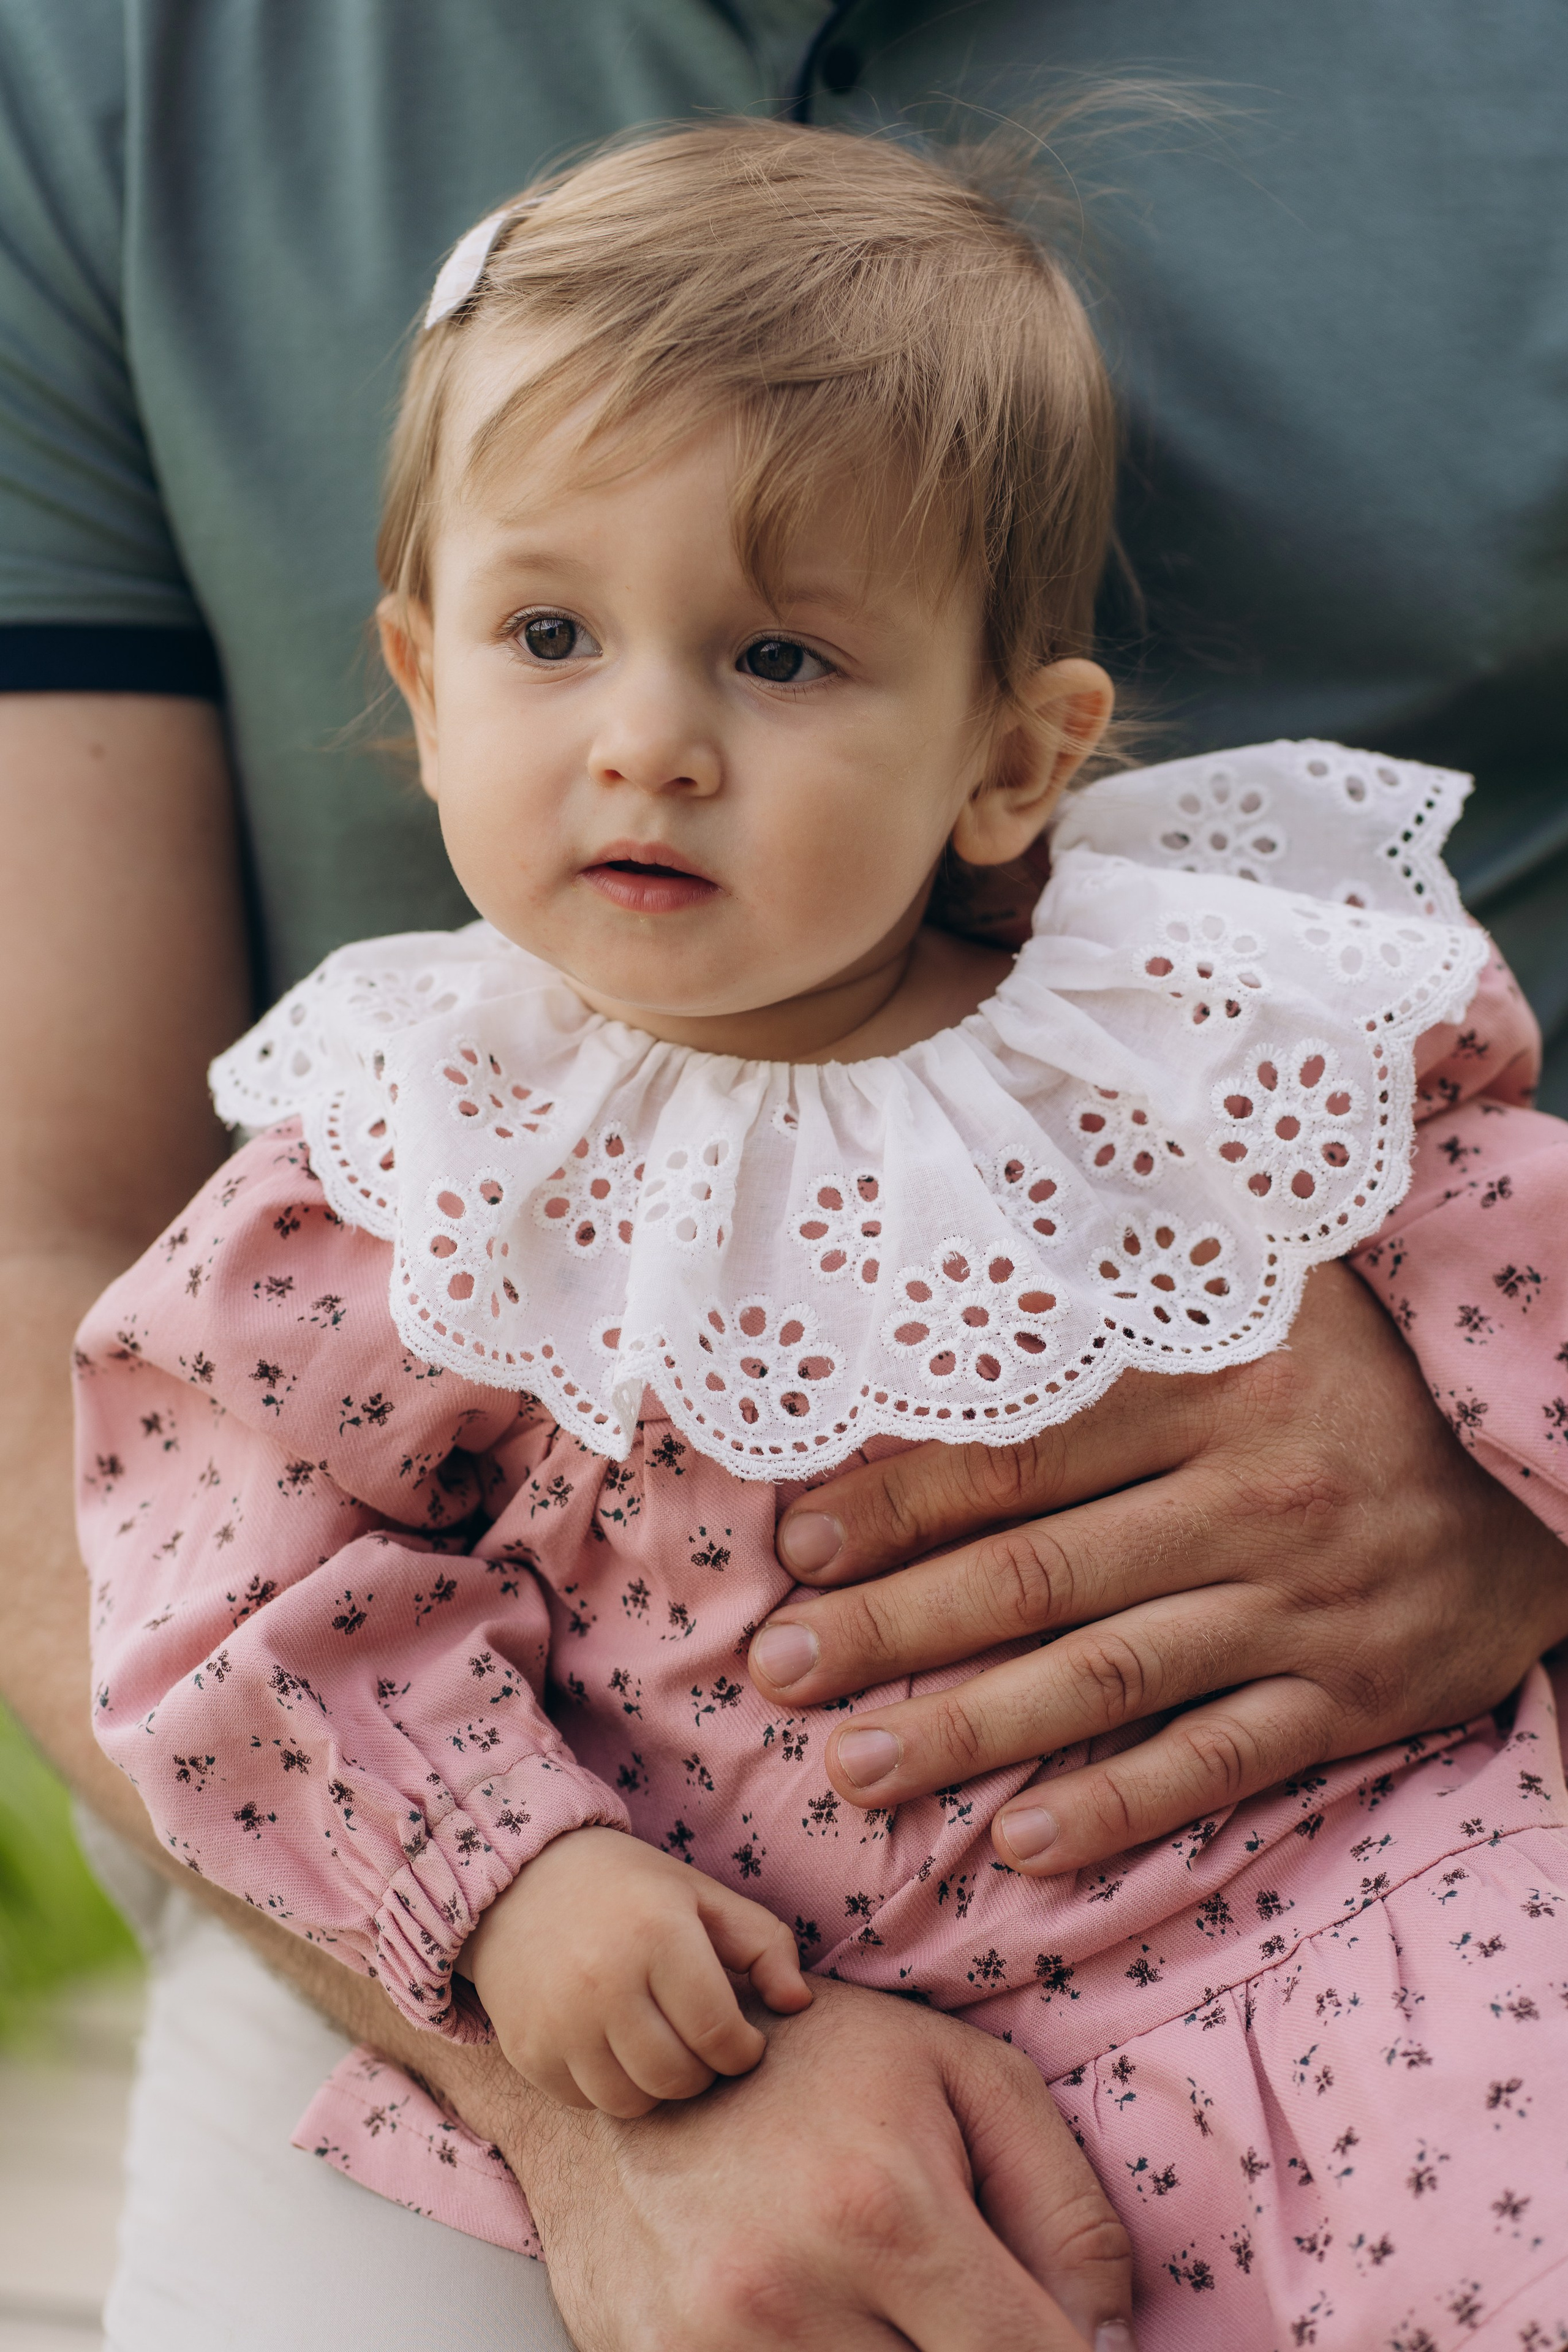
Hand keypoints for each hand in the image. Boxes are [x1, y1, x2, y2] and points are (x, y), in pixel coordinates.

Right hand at [463, 1827, 809, 2115]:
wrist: (519, 1880)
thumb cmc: (626, 1889)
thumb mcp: (700, 1894)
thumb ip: (763, 1944)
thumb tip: (799, 2005)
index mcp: (657, 1933)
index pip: (719, 2033)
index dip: (744, 2051)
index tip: (743, 2041)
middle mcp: (604, 1980)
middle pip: (679, 2077)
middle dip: (704, 2072)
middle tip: (700, 2043)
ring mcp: (560, 2021)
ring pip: (634, 2102)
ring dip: (659, 2086)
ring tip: (660, 2045)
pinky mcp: (528, 2051)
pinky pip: (587, 2104)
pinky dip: (610, 2087)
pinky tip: (613, 2046)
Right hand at [518, 1976, 1135, 2351]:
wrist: (631, 2051)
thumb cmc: (819, 2061)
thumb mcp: (963, 2077)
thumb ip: (1065, 2207)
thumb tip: (1109, 2347)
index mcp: (886, 2212)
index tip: (1053, 2336)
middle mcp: (793, 2297)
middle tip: (962, 2311)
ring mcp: (715, 2349)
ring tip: (893, 2308)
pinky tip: (829, 2321)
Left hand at [748, 1261, 1567, 1875]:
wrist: (1539, 1483)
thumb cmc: (1352, 1380)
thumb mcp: (1259, 1296)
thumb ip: (1124, 1286)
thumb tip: (963, 1267)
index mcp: (1217, 1382)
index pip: (1027, 1451)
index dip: (901, 1501)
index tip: (796, 1549)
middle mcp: (1255, 1497)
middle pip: (1040, 1573)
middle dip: (894, 1628)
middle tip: (778, 1670)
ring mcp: (1303, 1606)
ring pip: (1107, 1678)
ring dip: (970, 1730)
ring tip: (853, 1767)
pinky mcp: (1349, 1699)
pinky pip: (1217, 1764)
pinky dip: (1117, 1808)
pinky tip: (1018, 1843)